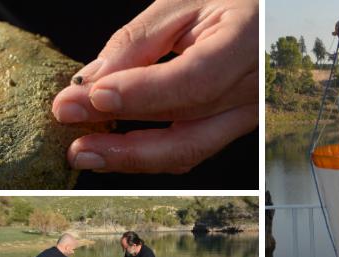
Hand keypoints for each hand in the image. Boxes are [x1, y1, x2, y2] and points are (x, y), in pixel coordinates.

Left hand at [52, 0, 258, 173]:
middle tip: (77, 144)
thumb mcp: (182, 4)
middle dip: (127, 143)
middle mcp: (255, 90)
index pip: (195, 81)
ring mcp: (249, 115)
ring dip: (134, 159)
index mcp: (247, 43)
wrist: (262, 19)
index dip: (143, 95)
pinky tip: (118, 149)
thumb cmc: (228, 3)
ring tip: (88, 154)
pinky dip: (151, 153)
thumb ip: (137, 42)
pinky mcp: (233, 126)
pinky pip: (192, 148)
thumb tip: (90, 83)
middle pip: (191, 131)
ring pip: (190, 151)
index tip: (93, 97)